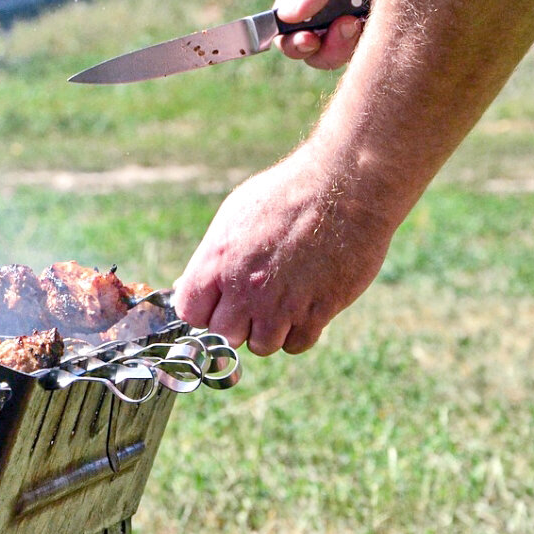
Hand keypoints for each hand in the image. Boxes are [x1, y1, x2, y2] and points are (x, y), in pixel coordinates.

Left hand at [173, 148, 395, 354]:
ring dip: (269, 330)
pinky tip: (305, 305)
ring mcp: (281, 304)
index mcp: (217, 262)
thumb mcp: (234, 216)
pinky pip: (296, 344)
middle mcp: (245, 289)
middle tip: (254, 301)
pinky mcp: (316, 312)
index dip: (204, 310)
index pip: (190, 313)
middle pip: (224, 335)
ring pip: (261, 346)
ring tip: (282, 300)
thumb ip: (211, 258)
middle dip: (236, 323)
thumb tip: (188, 285)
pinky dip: (299, 331)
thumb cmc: (287, 194)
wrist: (345, 187)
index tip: (219, 301)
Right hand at [274, 0, 382, 69]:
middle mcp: (326, 8)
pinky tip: (384, 17)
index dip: (293, 41)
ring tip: (364, 16)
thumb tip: (289, 16)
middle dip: (325, 48)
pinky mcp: (380, 25)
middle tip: (348, 24)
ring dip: (349, 45)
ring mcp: (353, 18)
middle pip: (312, 50)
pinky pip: (371, 49)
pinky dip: (376, 42)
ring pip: (340, 54)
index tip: (309, 39)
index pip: (287, 28)